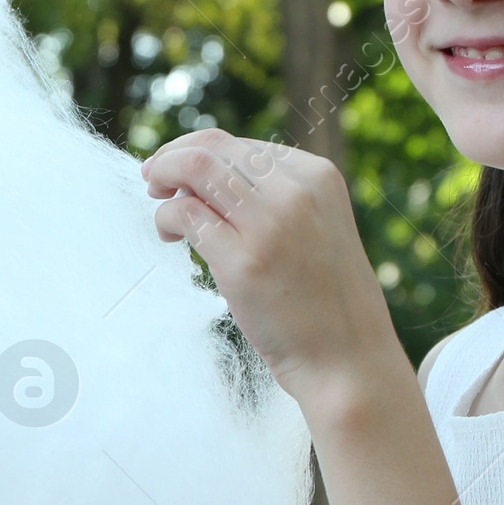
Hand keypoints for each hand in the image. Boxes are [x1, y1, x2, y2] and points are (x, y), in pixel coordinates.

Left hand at [141, 129, 398, 408]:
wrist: (349, 359)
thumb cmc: (327, 300)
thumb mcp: (317, 227)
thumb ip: (276, 198)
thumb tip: (206, 177)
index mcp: (318, 176)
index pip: (242, 145)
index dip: (202, 152)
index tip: (180, 172)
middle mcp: (296, 191)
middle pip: (213, 147)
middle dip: (174, 157)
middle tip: (154, 179)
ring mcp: (270, 224)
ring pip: (195, 168)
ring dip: (164, 175)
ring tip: (157, 197)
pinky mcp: (243, 262)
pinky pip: (185, 214)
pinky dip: (165, 217)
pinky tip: (170, 236)